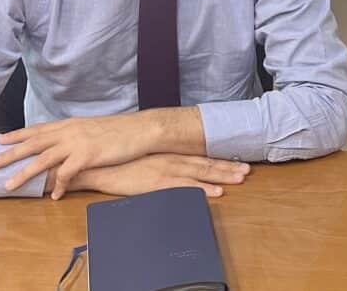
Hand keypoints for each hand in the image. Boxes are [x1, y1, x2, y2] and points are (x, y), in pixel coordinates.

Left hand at [0, 110, 196, 198]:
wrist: (142, 129)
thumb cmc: (122, 130)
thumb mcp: (94, 127)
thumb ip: (78, 133)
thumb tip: (67, 141)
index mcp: (71, 124)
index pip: (39, 129)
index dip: (19, 134)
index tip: (1, 138)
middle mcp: (70, 131)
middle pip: (34, 143)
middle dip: (12, 153)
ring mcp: (78, 143)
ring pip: (43, 159)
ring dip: (25, 173)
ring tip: (10, 185)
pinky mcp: (87, 156)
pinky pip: (67, 174)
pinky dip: (59, 186)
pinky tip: (54, 197)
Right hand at [61, 154, 250, 198]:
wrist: (99, 165)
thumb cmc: (120, 164)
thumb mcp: (145, 160)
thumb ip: (162, 163)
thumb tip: (178, 168)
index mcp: (169, 154)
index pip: (200, 156)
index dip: (221, 159)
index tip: (238, 161)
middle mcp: (171, 159)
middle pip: (206, 163)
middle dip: (228, 167)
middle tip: (247, 170)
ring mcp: (166, 170)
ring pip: (200, 173)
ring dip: (222, 176)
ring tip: (240, 178)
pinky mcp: (157, 183)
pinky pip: (184, 187)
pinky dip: (201, 189)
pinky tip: (215, 192)